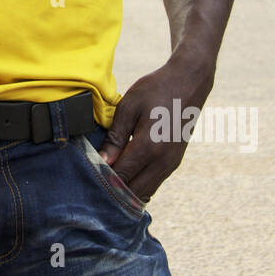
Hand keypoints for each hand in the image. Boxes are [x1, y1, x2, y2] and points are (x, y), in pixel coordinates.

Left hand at [98, 55, 213, 202]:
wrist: (189, 82)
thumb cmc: (156, 89)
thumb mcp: (129, 107)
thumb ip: (115, 137)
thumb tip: (101, 161)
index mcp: (149, 147)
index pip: (120, 177)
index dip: (101, 179)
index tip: (85, 174)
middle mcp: (163, 162)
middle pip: (132, 192)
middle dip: (112, 190)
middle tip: (93, 179)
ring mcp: (171, 165)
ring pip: (144, 193)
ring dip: (125, 190)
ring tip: (106, 177)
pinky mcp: (174, 163)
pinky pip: (153, 184)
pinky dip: (137, 184)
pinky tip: (124, 172)